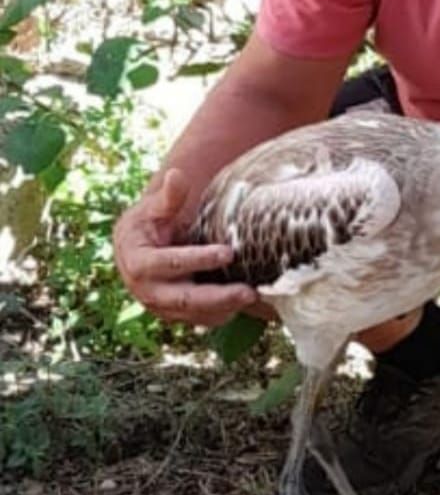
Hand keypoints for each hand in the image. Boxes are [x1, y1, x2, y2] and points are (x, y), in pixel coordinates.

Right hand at [113, 168, 258, 325]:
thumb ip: (168, 197)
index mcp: (139, 263)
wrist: (133, 250)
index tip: (227, 251)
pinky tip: (243, 305)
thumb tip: (177, 175)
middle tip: (249, 292)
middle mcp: (148, 291)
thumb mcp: (153, 209)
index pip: (171, 263)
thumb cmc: (146, 224)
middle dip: (218, 297)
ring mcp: (161, 307)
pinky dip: (221, 314)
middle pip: (185, 299)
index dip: (199, 259)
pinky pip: (200, 319)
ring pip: (195, 314)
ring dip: (224, 309)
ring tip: (252, 297)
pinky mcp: (175, 315)